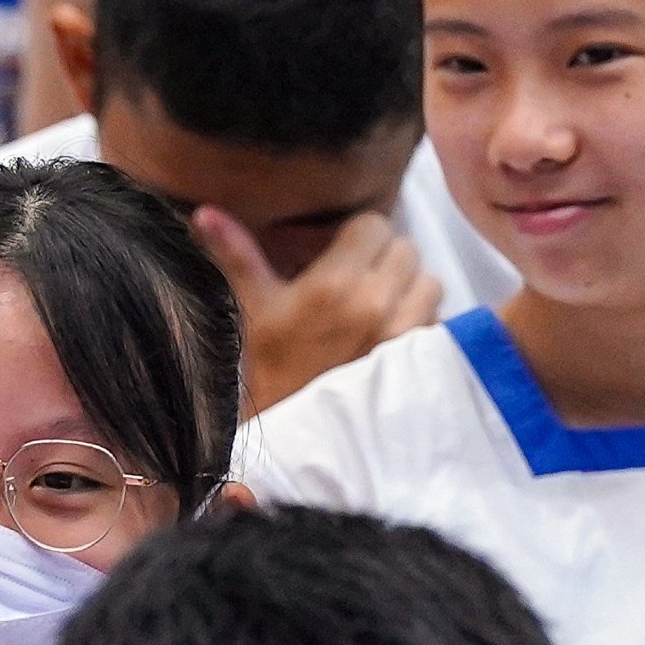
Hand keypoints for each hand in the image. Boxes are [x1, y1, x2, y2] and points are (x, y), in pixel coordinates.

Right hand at [189, 206, 440, 412]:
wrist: (299, 432)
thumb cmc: (271, 366)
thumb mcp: (253, 308)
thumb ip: (236, 254)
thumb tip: (204, 212)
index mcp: (336, 283)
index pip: (375, 224)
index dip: (360, 235)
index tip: (345, 253)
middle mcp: (378, 302)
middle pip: (407, 248)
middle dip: (387, 259)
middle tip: (363, 280)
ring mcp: (405, 333)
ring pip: (430, 282)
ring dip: (412, 289)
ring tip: (384, 306)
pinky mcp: (422, 361)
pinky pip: (440, 321)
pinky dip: (425, 323)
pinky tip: (397, 335)